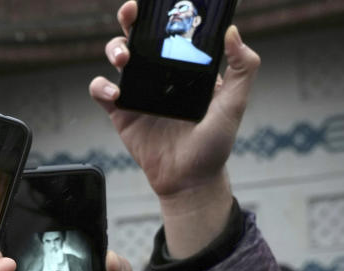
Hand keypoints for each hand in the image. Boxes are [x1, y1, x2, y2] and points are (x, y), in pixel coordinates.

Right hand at [89, 1, 259, 256]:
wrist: (189, 180)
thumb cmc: (214, 144)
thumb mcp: (235, 103)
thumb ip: (242, 68)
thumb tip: (232, 32)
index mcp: (185, 65)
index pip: (171, 30)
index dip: (162, 13)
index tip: (160, 2)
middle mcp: (160, 74)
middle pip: (139, 35)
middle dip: (131, 18)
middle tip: (132, 13)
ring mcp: (139, 91)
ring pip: (118, 56)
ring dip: (115, 48)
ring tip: (125, 58)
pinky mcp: (121, 112)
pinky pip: (102, 90)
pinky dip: (102, 86)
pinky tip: (116, 92)